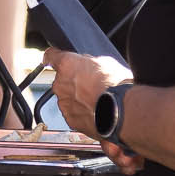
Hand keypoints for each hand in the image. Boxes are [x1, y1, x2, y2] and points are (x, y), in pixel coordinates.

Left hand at [45, 48, 133, 166]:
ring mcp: (64, 103)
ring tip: (96, 100)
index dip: (53, 57)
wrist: (123, 112)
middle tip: (91, 85)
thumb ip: (89, 62)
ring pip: (67, 98)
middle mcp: (60, 84)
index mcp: (67, 65)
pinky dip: (81, 112)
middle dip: (73, 82)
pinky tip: (95, 111)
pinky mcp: (70, 119)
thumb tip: (87, 65)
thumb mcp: (106, 62)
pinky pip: (72, 113)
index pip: (51, 56)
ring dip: (77, 98)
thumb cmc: (116, 86)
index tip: (52, 59)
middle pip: (61, 80)